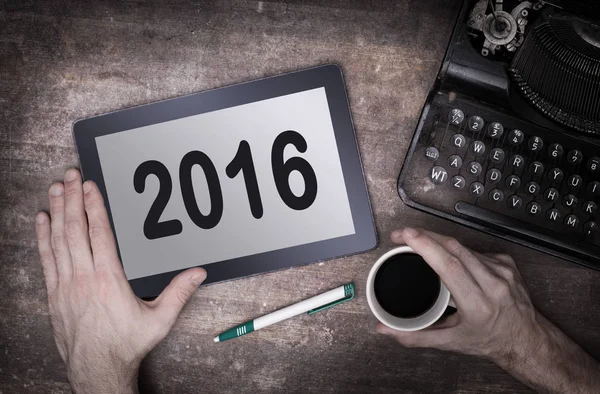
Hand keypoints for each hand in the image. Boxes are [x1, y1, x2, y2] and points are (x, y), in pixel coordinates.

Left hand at [35, 169, 206, 393]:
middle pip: (75, 229)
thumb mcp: (159, 320)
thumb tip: (198, 272)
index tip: (90, 186)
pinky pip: (47, 259)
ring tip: (56, 189)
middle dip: (72, 199)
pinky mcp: (54, 294)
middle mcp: (83, 278)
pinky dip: (43, 237)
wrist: (97, 369)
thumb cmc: (126, 345)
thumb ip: (179, 293)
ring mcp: (65, 285)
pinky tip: (42, 220)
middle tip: (70, 176)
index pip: (99, 234)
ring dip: (57, 212)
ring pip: (58, 240)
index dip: (94, 206)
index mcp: (109, 280)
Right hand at [376, 227, 537, 363]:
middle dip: (423, 236)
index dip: (426, 246)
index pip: (450, 266)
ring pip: (462, 246)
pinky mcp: (506, 262)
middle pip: (453, 248)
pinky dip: (456, 250)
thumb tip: (383, 329)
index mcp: (478, 304)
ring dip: (437, 240)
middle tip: (402, 235)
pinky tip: (447, 256)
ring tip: (417, 242)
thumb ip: (413, 336)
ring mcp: (502, 270)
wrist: (526, 339)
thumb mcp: (450, 343)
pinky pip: (474, 249)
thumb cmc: (489, 340)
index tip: (406, 236)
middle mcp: (493, 283)